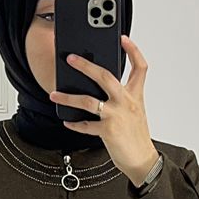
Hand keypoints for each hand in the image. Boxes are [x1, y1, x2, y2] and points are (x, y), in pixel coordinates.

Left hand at [50, 36, 159, 185]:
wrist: (143, 161)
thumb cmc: (136, 135)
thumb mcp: (135, 111)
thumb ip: (122, 96)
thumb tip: (97, 86)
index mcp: (135, 95)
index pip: (140, 68)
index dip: (133, 51)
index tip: (124, 38)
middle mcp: (127, 102)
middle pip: (106, 76)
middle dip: (86, 65)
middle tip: (71, 58)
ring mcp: (116, 116)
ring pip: (88, 101)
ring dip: (68, 97)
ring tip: (54, 94)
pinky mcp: (108, 131)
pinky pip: (85, 125)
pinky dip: (74, 123)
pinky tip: (67, 121)